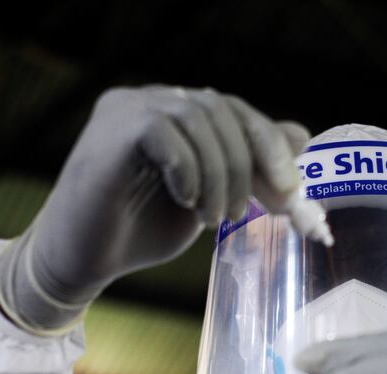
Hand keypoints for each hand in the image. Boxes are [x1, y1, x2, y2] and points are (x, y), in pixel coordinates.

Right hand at [0, 86, 318, 331]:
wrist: (84, 260)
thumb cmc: (144, 229)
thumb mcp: (211, 198)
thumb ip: (249, 169)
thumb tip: (303, 137)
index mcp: (178, 113)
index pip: (235, 111)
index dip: (270, 146)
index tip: (291, 191)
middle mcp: (153, 100)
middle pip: (221, 108)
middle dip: (250, 162)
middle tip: (251, 210)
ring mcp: (128, 109)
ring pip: (197, 117)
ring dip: (219, 173)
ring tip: (215, 218)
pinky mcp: (109, 129)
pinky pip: (161, 130)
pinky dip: (186, 169)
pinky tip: (186, 202)